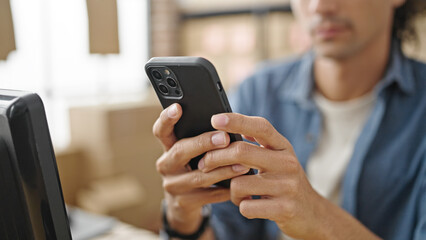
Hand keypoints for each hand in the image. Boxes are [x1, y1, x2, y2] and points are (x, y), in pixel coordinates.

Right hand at [152, 104, 250, 234]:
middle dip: (204, 143)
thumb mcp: (193, 152)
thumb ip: (202, 138)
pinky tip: (241, 184)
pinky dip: (226, 189)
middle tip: (225, 138)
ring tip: (243, 164)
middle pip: (180, 151)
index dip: (167, 118)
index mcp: (168, 147)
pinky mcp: (183, 203)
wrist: (184, 204)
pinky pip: (208, 195)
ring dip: (222, 169)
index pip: (161, 130)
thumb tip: (227, 123)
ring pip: (199, 176)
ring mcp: (173, 185)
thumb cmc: (195, 167)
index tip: (178, 107)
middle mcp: (166, 165)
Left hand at [197, 113, 329, 238]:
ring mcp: (287, 186)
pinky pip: (246, 206)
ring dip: (231, 190)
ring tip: (238, 192)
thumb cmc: (285, 181)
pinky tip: (249, 204)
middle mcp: (287, 163)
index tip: (215, 119)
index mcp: (283, 146)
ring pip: (239, 183)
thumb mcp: (278, 157)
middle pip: (241, 152)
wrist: (312, 212)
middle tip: (204, 163)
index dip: (236, 121)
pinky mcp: (284, 208)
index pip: (260, 127)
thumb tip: (228, 126)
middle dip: (215, 157)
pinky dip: (241, 206)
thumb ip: (258, 143)